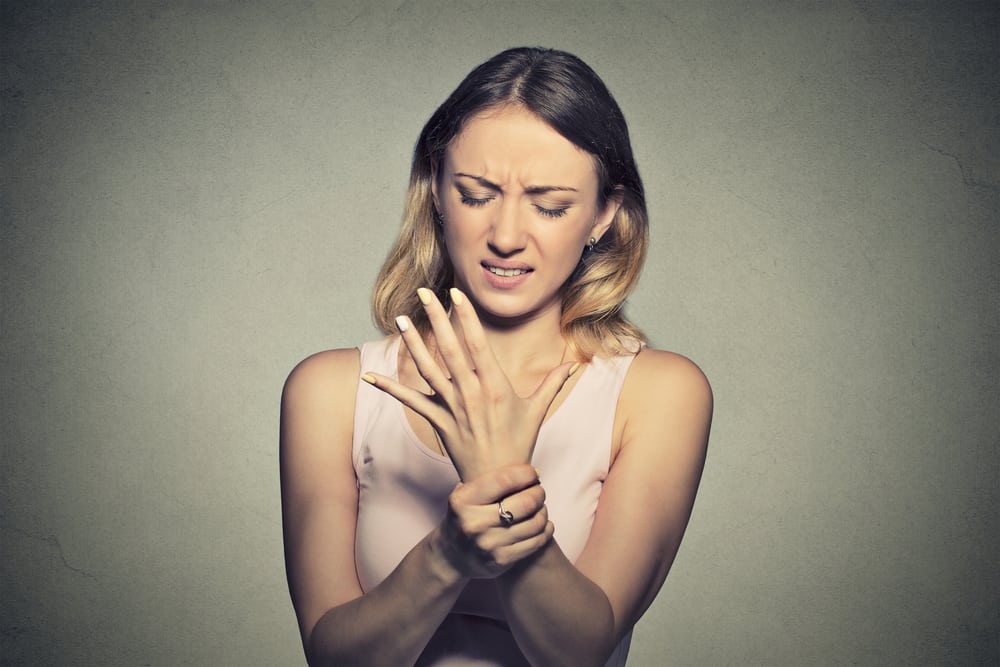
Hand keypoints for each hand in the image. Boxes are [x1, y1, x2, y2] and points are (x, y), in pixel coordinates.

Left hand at [362, 287, 576, 480]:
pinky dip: (390, 389)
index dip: (466, 318)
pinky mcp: (438, 422)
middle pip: (450, 349)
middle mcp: (472, 393)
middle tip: (424, 293)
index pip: (478, 344)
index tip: (455, 295)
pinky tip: (371, 377)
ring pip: (429, 370)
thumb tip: (576, 365)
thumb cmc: (519, 444)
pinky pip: (411, 402)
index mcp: (496, 386)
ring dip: (413, 344)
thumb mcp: (537, 411)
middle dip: (437, 319)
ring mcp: (453, 408)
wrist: (498, 482)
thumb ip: (553, 383)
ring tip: (402, 319)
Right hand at [432, 464, 553, 578]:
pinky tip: (544, 524)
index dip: (525, 473)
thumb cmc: (464, 517)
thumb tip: (527, 470)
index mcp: (463, 501)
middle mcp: (474, 523)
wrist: (450, 556)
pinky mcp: (501, 561)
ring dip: (543, 511)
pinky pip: (535, 542)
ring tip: (540, 507)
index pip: (504, 480)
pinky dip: (545, 530)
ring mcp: (488, 544)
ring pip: (535, 523)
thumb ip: (488, 481)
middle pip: (525, 502)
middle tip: (539, 491)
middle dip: (539, 493)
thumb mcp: (464, 495)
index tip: (533, 473)